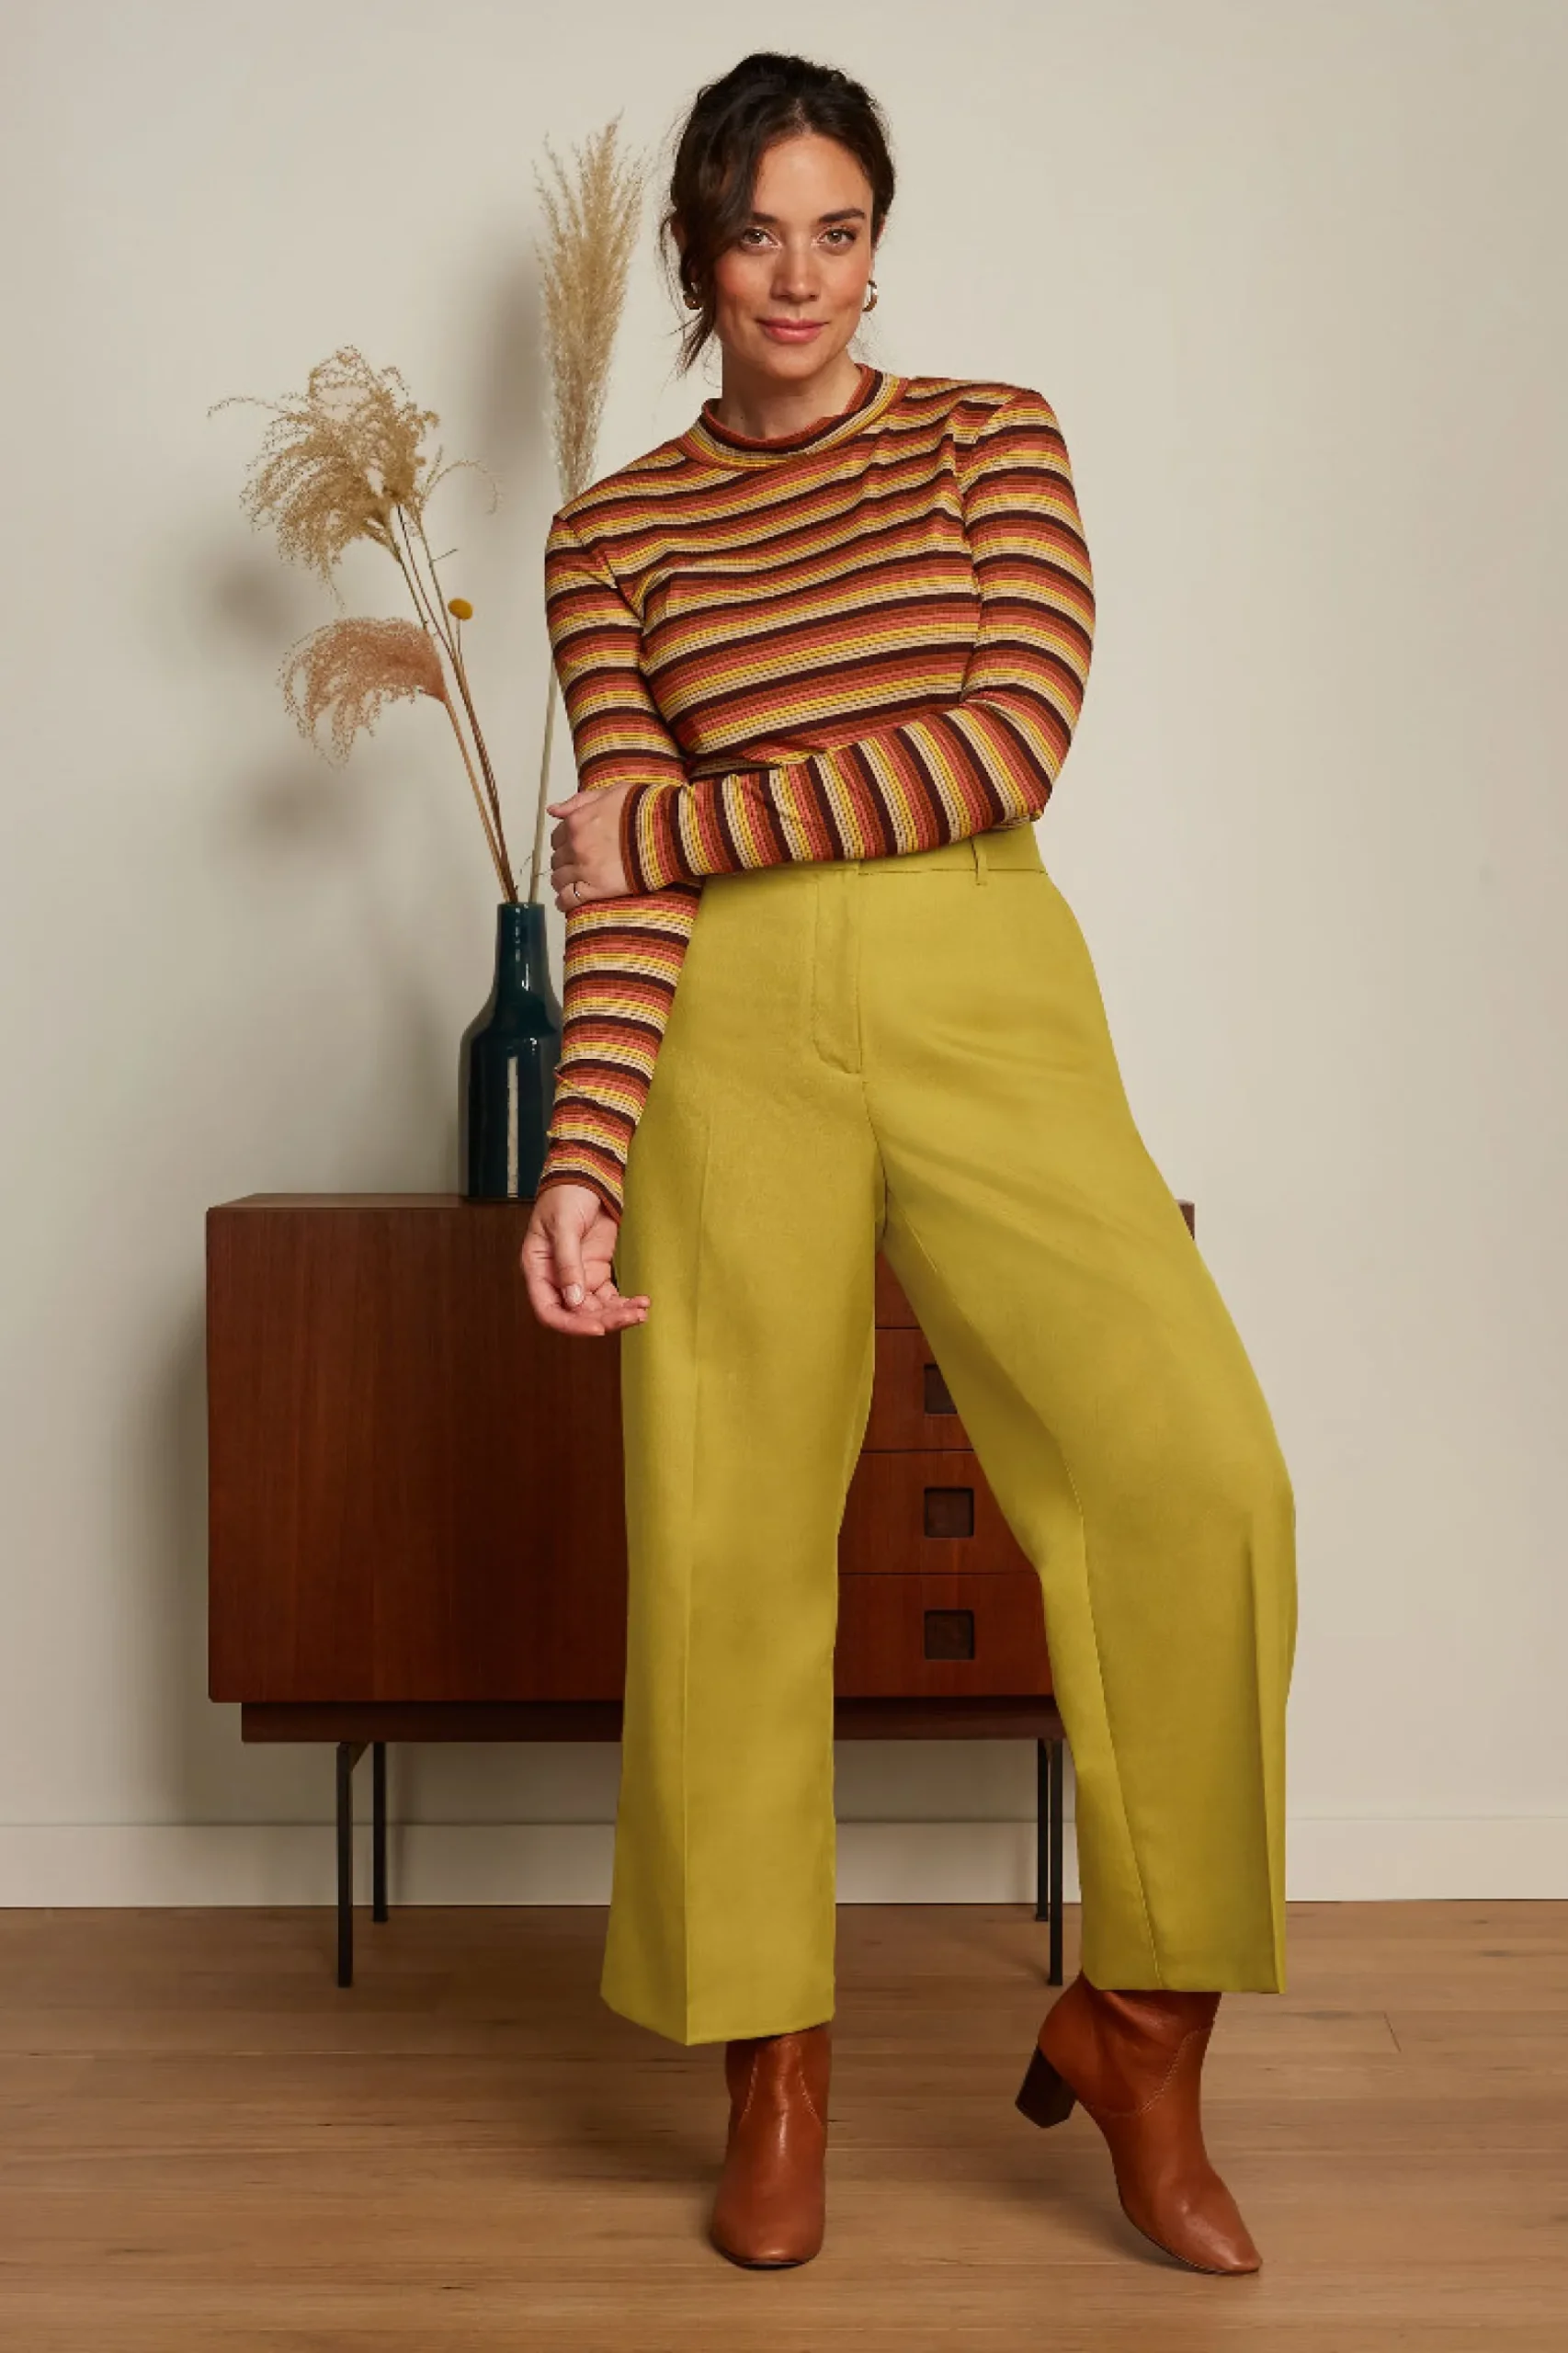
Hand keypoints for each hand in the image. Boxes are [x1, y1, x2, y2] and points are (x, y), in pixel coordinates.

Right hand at [520, 1180, 648, 1336]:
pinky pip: (610, 1296)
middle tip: (631, 1317)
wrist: (587, 1176)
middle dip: (604, 1319)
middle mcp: (556, 1279)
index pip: (549, 1310)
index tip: (598, 1328)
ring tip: (641, 1310)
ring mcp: (578, 1276)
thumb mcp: (564, 1226)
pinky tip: (642, 1302)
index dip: (572, 1324)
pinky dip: (625, 1302)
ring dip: (618, 1313)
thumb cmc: (565, 1195)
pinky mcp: (597, 1271)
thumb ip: (568, 1263)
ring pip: (596, 1309)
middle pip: (578, 1314)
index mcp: (537, 1269)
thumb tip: (574, 1300)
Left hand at [547, 779, 636, 911]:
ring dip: (562, 882)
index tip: (570, 848)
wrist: (667, 830)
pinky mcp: (597, 888)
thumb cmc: (644, 809)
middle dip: (563, 863)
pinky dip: (563, 902)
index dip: (563, 843)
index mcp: (577, 822)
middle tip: (573, 867)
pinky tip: (564, 903)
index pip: (557, 837)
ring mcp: (585, 868)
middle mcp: (576, 846)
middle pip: (557, 860)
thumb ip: (579, 801)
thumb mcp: (610, 793)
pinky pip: (570, 898)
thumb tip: (553, 810)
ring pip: (559, 879)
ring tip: (569, 885)